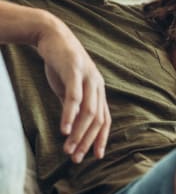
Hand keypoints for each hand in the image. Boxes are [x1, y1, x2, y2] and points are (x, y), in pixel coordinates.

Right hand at [36, 13, 110, 163]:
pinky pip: (74, 96)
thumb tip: (73, 127)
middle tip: (76, 158)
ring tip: (69, 150)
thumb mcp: (69, 88)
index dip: (101, 139)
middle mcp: (97, 85)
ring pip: (88, 111)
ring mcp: (87, 77)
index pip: (105, 119)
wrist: (52, 36)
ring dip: (78, 133)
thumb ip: (74, 106)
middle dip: (88, 141)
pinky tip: (63, 130)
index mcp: (98, 90)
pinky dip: (70, 115)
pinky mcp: (74, 71)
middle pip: (98, 119)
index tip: (95, 156)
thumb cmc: (61, 64)